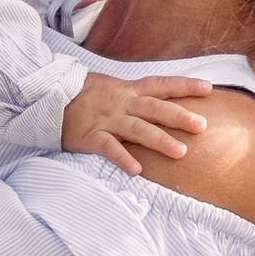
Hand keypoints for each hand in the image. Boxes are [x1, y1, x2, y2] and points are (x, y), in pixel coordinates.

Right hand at [60, 71, 214, 178]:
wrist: (46, 97)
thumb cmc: (79, 94)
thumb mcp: (109, 88)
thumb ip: (132, 96)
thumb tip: (156, 102)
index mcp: (127, 90)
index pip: (161, 85)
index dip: (184, 86)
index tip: (208, 89)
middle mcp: (121, 103)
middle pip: (155, 108)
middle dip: (179, 117)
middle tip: (202, 127)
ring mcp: (106, 120)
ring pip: (137, 130)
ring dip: (160, 141)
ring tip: (180, 152)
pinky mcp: (90, 136)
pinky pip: (109, 148)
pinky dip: (123, 159)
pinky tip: (137, 171)